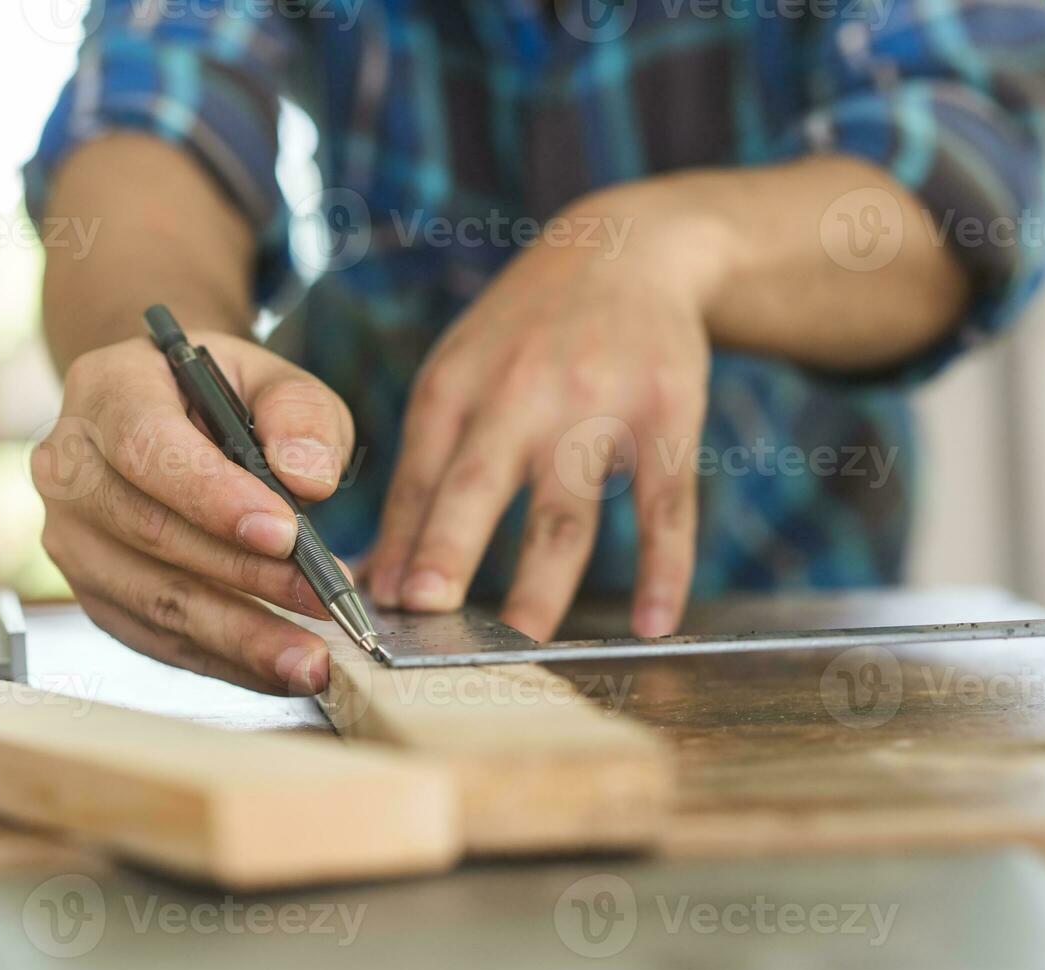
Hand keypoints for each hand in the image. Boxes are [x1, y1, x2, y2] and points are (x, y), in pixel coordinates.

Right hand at [33, 332, 353, 694]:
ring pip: (152, 599)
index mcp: (107, 389)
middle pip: (151, 533)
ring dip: (239, 636)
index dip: (213, 496)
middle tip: (321, 599)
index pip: (147, 449)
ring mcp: (72, 537)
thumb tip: (310, 478)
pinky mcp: (92, 591)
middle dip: (246, 575)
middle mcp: (69, 465)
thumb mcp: (273, 378)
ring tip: (311, 659)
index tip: (285, 534)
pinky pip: (156, 638)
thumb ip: (300, 414)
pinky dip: (223, 660)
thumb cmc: (224, 396)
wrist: (167, 416)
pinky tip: (279, 668)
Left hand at [366, 190, 719, 640]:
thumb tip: (377, 574)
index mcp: (455, 386)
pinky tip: (655, 623)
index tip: (376, 608)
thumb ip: (422, 471)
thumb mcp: (459, 376)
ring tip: (524, 645)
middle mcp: (520, 393)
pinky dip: (664, 568)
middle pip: (479, 485)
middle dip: (448, 548)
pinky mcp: (669, 413)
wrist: (626, 249)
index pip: (418, 478)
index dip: (397, 543)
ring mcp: (598, 404)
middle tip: (423, 610)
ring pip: (567, 510)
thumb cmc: (524, 336)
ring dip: (544, 584)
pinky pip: (665, 504)